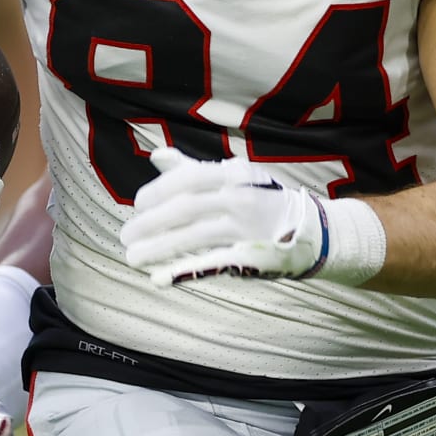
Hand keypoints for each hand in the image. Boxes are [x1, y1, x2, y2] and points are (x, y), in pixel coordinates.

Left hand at [121, 148, 326, 284]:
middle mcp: (240, 198)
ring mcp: (245, 229)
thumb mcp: (233, 176)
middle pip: (185, 209)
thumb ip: (192, 168)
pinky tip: (159, 279)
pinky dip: (183, 272)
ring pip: (193, 238)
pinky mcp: (249, 257)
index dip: (157, 193)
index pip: (187, 180)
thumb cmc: (261, 199)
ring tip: (132, 258)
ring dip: (158, 249)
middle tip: (125, 237)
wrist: (310, 230)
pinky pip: (211, 264)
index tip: (136, 206)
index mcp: (234, 174)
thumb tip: (156, 156)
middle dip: (150, 224)